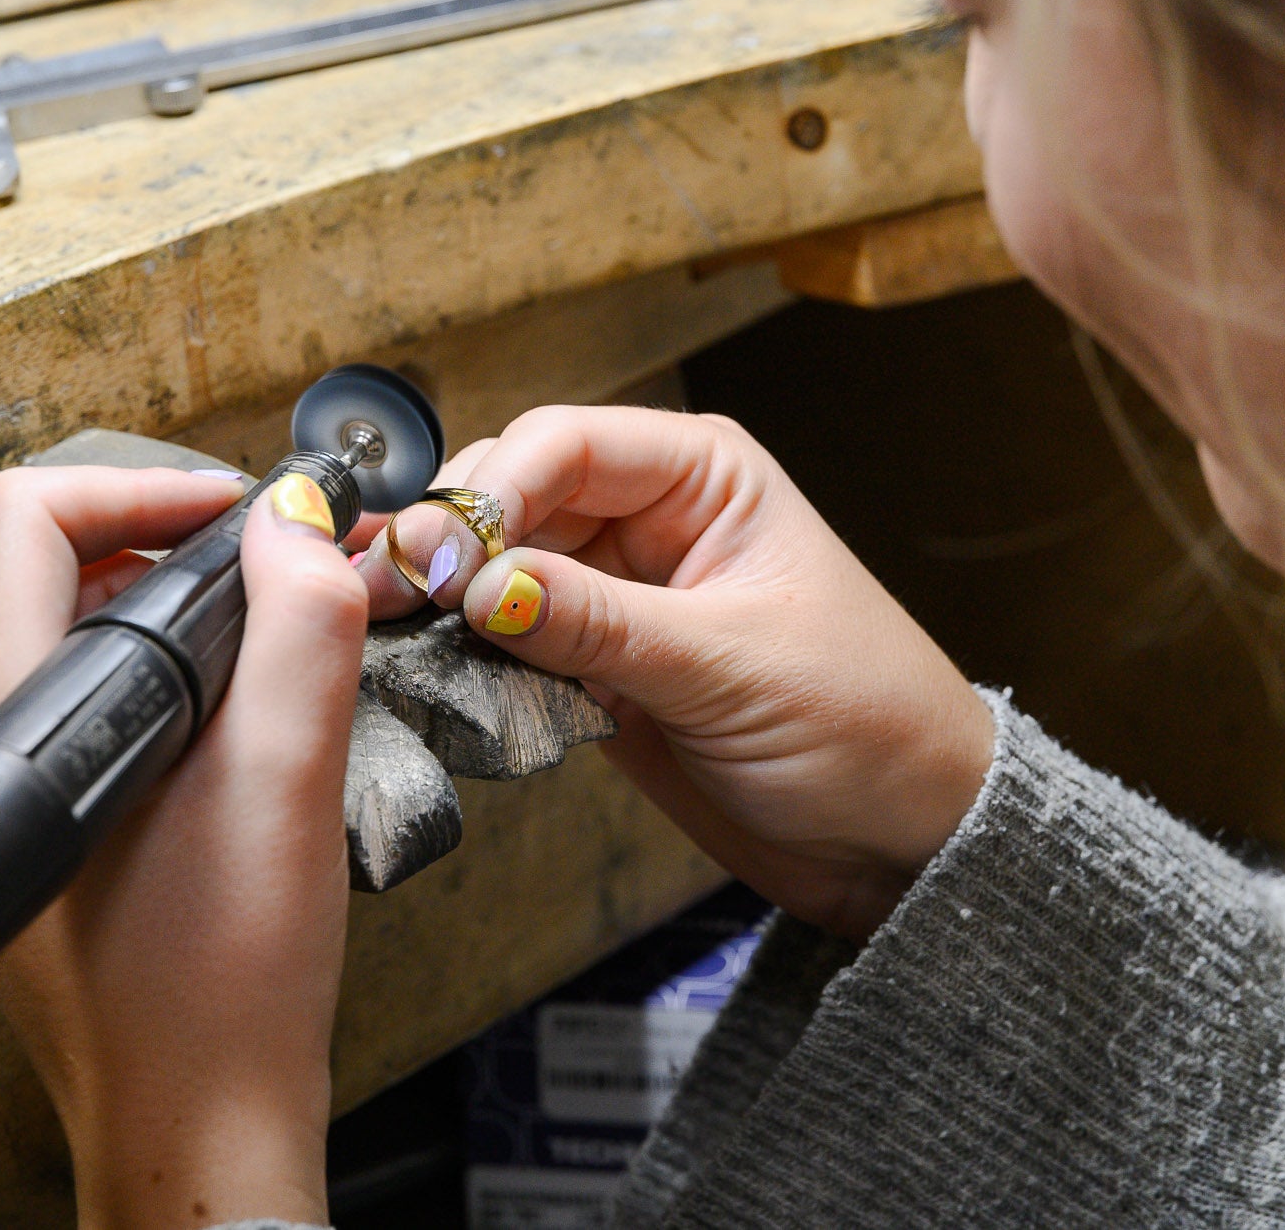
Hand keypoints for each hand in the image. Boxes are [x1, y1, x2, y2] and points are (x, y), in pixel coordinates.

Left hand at [0, 465, 368, 1229]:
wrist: (197, 1125)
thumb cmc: (222, 986)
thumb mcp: (287, 778)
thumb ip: (301, 624)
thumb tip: (299, 523)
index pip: (32, 518)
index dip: (150, 488)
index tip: (248, 516)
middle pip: (47, 572)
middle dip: (172, 550)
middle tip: (277, 577)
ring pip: (65, 644)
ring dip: (171, 622)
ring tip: (270, 654)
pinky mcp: (25, 838)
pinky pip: (75, 714)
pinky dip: (157, 690)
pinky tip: (236, 732)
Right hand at [363, 406, 992, 940]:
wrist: (901, 841)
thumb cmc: (868, 727)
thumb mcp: (732, 666)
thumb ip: (600, 623)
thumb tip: (481, 583)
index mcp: (704, 475)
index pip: (564, 443)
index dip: (491, 492)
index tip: (442, 558)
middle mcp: (652, 519)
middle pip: (511, 494)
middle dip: (448, 538)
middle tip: (390, 597)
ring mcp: (617, 594)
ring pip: (493, 568)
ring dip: (439, 598)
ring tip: (384, 632)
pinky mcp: (594, 667)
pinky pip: (502, 642)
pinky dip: (459, 655)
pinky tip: (420, 671)